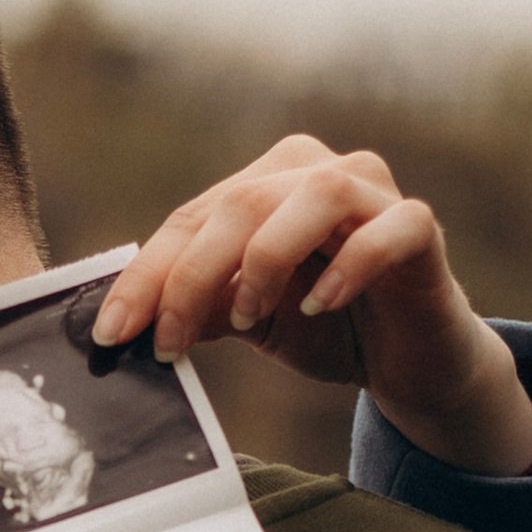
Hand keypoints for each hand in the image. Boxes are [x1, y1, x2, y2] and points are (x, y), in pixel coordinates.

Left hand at [90, 135, 531, 474]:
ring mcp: (375, 192)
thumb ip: (199, 310)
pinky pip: (386, 231)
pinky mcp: (420, 228)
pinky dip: (349, 265)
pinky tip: (320, 304)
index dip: (147, 275)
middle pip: (242, 203)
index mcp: (267, 183)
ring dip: (267, 259)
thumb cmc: (327, 327)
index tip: (111, 333)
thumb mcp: (249, 321)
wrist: (409, 360)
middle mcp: (317, 172)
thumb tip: (126, 327)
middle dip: (192, 276)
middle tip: (170, 342)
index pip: (194, 217)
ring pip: (313, 197)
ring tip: (249, 318)